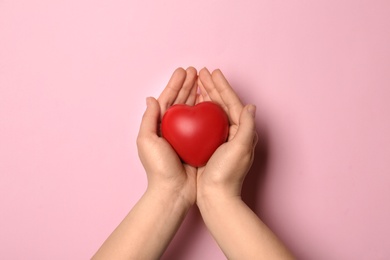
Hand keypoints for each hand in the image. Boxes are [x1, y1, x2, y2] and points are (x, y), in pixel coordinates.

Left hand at [137, 67, 197, 205]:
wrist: (174, 191)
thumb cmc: (158, 168)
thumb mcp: (147, 141)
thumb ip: (149, 119)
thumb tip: (151, 98)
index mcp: (159, 126)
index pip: (167, 99)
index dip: (175, 84)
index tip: (184, 71)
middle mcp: (172, 128)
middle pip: (181, 101)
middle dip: (188, 85)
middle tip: (196, 71)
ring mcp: (186, 135)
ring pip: (192, 110)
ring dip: (197, 94)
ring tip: (204, 81)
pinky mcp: (197, 143)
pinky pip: (203, 123)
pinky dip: (206, 112)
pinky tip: (212, 102)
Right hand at [196, 68, 257, 200]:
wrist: (215, 196)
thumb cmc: (227, 173)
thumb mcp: (240, 148)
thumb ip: (247, 126)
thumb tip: (251, 106)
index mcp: (243, 131)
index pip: (232, 102)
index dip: (223, 86)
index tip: (213, 73)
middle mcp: (234, 132)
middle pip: (222, 104)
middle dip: (213, 87)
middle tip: (202, 72)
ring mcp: (221, 137)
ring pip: (213, 111)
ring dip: (206, 95)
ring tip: (198, 83)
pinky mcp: (210, 144)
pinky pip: (205, 122)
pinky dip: (199, 110)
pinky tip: (192, 104)